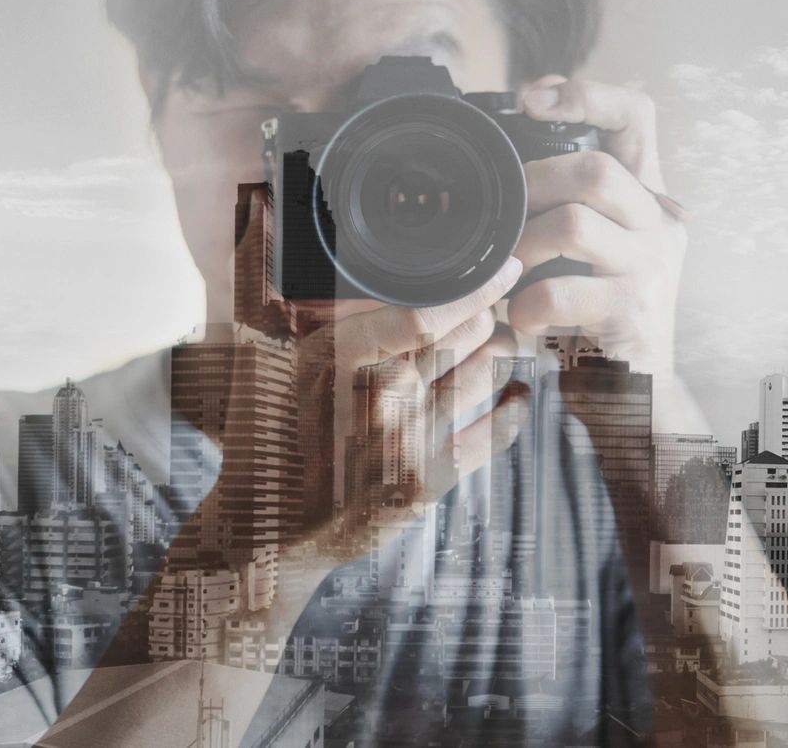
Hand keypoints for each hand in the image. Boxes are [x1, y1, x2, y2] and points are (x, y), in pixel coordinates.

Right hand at [286, 254, 532, 570]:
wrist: (269, 530)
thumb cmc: (273, 437)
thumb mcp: (279, 366)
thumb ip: (323, 317)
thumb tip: (331, 258)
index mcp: (338, 358)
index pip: (427, 313)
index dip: (476, 289)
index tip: (505, 268)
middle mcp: (379, 395)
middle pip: (465, 337)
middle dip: (486, 319)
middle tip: (492, 312)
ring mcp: (409, 440)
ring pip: (485, 374)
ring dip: (502, 354)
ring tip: (505, 345)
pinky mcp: (429, 479)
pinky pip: (494, 432)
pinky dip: (514, 408)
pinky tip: (518, 395)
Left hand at [504, 76, 686, 378]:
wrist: (639, 399)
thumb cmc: (600, 320)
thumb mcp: (596, 253)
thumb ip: (572, 206)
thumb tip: (505, 167)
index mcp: (650, 199)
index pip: (638, 115)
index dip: (587, 93)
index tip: (531, 96)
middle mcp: (662, 225)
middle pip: (597, 168)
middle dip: (532, 183)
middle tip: (504, 215)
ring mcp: (652, 269)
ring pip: (574, 222)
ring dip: (523, 246)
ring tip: (510, 272)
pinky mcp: (633, 314)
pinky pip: (558, 293)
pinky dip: (524, 307)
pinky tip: (523, 320)